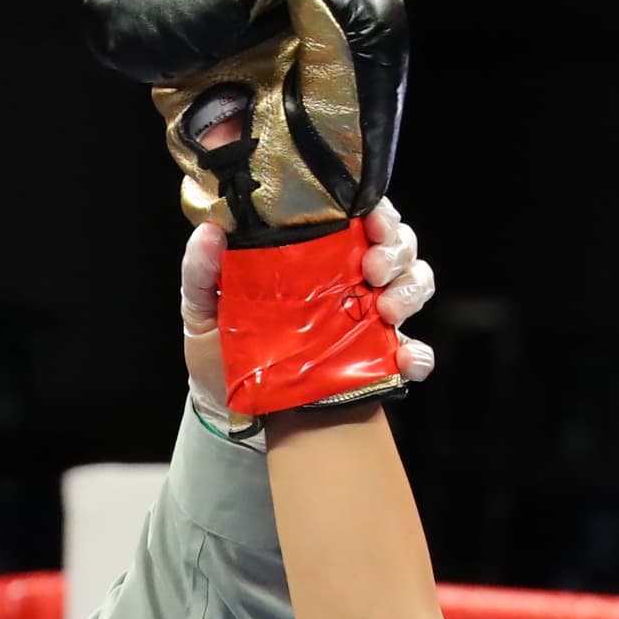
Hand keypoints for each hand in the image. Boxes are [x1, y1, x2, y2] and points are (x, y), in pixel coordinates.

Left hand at [184, 203, 433, 422]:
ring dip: (411, 291)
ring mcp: (366, 315)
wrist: (226, 408)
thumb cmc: (220, 347)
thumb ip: (201, 270)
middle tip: (373, 270)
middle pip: (398, 242)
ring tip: (386, 312)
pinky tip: (404, 360)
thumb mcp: (201, 306)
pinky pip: (414, 351)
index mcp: (314, 252)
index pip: (359, 213)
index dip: (376, 210)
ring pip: (416, 282)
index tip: (369, 222)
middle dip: (396, 249)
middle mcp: (348, 276)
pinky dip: (418, 354)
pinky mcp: (376, 359)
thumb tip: (210, 233)